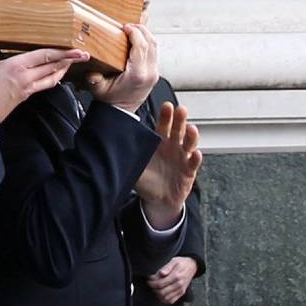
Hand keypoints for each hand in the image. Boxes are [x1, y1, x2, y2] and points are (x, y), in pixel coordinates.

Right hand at [0, 39, 88, 123]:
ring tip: (72, 63)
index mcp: (17, 66)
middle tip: (83, 54)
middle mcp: (26, 77)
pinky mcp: (25, 96)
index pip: (45, 56)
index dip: (63, 52)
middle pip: (53, 66)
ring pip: (51, 78)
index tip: (76, 49)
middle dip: (70, 60)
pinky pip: (43, 86)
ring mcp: (27, 88)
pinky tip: (54, 76)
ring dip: (63, 70)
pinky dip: (52, 79)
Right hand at [87, 22, 159, 113]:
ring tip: (135, 29)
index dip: (134, 32)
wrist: (121, 112)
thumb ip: (94, 77)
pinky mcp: (154, 73)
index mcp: (137, 74)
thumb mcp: (98, 88)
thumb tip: (90, 64)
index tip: (125, 27)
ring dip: (146, 35)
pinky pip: (155, 53)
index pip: (141, 46)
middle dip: (141, 29)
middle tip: (130, 24)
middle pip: (151, 43)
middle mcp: (149, 73)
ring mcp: (154, 73)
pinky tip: (139, 39)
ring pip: (155, 47)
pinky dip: (148, 43)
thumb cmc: (111, 101)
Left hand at [138, 102, 201, 227]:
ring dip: (191, 136)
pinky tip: (196, 154)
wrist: (158, 199)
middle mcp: (173, 147)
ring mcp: (182, 158)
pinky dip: (195, 158)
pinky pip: (193, 164)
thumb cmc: (147, 179)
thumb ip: (128, 154)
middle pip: (178, 130)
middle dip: (180, 120)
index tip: (167, 106)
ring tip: (191, 129)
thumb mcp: (135, 165)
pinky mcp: (188, 171)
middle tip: (181, 110)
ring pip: (189, 144)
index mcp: (159, 142)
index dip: (166, 116)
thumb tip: (110, 144)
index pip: (163, 125)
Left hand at [146, 254, 198, 305]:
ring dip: (158, 294)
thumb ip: (167, 267)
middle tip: (150, 283)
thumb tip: (161, 273)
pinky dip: (164, 299)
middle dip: (153, 288)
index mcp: (176, 276)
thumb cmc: (181, 263)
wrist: (192, 266)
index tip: (148, 279)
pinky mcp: (181, 293)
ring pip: (166, 298)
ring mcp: (180, 290)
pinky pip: (171, 301)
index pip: (160, 284)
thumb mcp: (174, 261)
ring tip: (155, 288)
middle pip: (162, 292)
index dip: (152, 283)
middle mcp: (179, 285)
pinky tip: (161, 294)